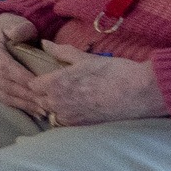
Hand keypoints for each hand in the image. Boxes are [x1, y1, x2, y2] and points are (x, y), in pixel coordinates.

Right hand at [0, 13, 45, 106]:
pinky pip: (6, 100)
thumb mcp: (14, 23)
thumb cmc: (11, 29)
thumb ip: (19, 27)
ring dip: (26, 104)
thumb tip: (19, 34)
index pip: (3, 66)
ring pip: (5, 95)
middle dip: (26, 94)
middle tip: (46, 101)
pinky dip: (22, 107)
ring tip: (44, 110)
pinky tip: (37, 112)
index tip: (38, 83)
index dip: (20, 76)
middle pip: (5, 84)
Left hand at [29, 51, 169, 127]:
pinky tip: (75, 109)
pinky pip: (64, 122)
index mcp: (55, 83)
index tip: (44, 77)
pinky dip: (65, 116)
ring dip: (53, 106)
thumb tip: (44, 44)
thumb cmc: (113, 72)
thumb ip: (62, 52)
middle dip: (43, 93)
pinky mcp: (80, 126)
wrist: (138, 93)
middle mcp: (57, 102)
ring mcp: (68, 116)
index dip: (37, 80)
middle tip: (54, 87)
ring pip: (50, 112)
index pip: (32, 85)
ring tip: (66, 98)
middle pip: (39, 99)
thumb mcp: (86, 58)